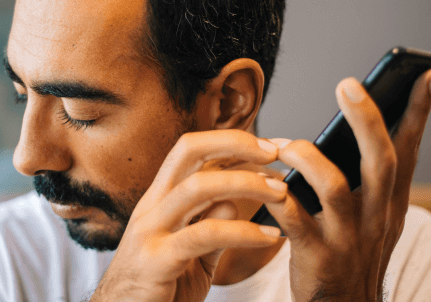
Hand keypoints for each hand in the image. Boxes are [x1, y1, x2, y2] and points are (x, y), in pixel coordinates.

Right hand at [90, 129, 286, 301]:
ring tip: (280, 192)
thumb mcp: (190, 253)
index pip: (191, 152)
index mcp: (159, 200)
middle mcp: (152, 207)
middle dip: (234, 143)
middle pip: (188, 151)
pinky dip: (243, 231)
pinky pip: (205, 235)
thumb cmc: (155, 289)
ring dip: (245, 183)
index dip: (229, 142)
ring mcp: (150, 231)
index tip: (267, 148)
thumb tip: (234, 201)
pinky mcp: (156, 260)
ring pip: (198, 187)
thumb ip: (210, 226)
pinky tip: (269, 236)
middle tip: (275, 152)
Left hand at [265, 68, 430, 301]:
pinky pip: (294, 220)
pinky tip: (265, 184)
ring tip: (283, 144)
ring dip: (306, 157)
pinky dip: (278, 198)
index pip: (409, 149)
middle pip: (379, 161)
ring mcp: (349, 238)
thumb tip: (364, 122)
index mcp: (390, 201)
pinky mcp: (318, 257)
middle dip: (366, 120)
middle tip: (348, 84)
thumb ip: (371, 177)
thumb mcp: (376, 217)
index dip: (419, 112)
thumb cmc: (352, 253)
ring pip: (334, 187)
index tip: (428, 74)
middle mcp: (376, 216)